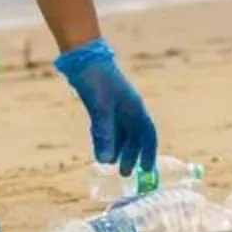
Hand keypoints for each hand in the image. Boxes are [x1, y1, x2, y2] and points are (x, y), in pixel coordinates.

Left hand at [53, 38, 157, 173]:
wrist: (83, 58)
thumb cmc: (97, 80)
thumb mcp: (101, 109)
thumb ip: (104, 134)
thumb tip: (105, 161)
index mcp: (134, 107)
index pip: (147, 134)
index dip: (149, 152)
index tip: (147, 169)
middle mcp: (128, 108)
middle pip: (134, 136)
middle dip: (130, 155)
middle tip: (123, 174)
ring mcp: (115, 106)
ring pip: (121, 133)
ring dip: (117, 149)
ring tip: (110, 165)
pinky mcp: (102, 104)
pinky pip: (109, 127)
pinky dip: (106, 139)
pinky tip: (99, 149)